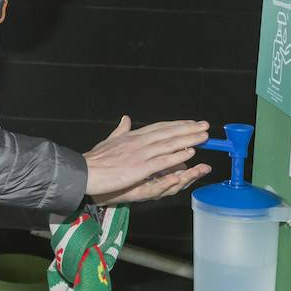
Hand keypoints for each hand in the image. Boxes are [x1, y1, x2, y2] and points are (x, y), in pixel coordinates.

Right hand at [83, 116, 212, 205]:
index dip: (177, 124)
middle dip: (188, 128)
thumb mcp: (108, 140)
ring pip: (169, 144)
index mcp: (132, 136)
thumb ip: (120, 130)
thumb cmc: (94, 159)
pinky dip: (178, 155)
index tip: (190, 122)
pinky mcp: (140, 168)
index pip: (159, 127)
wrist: (85, 171)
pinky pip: (163, 160)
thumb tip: (125, 118)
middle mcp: (139, 142)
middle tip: (204, 125)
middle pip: (168, 132)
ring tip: (203, 136)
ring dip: (188, 139)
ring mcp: (141, 154)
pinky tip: (190, 153)